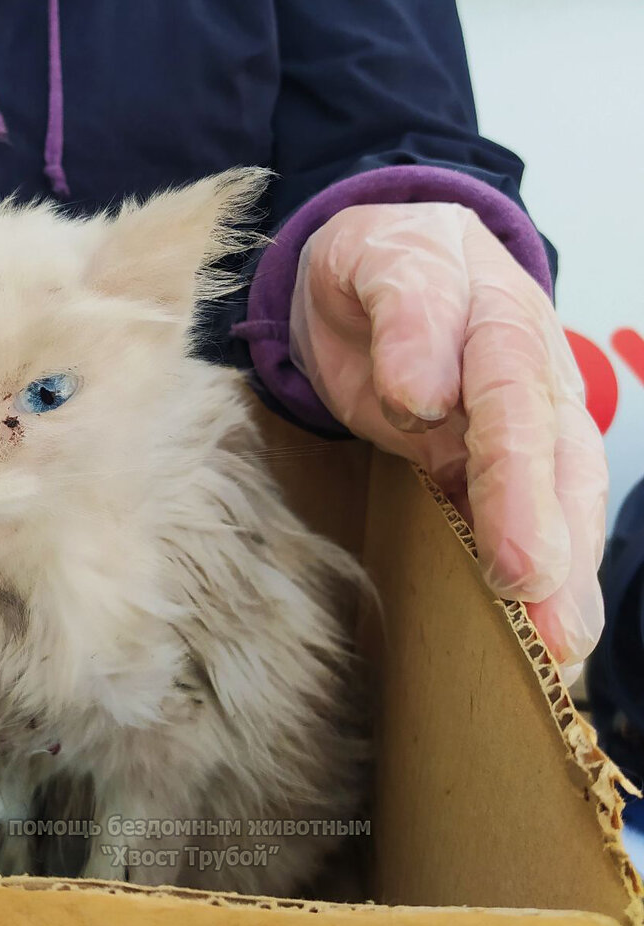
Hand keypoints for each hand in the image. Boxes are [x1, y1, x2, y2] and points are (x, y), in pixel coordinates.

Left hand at [290, 202, 606, 679]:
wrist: (374, 270)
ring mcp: (523, 423)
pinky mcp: (496, 460)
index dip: (514, 486)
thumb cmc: (378, 266)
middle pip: (551, 465)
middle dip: (552, 549)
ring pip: (559, 498)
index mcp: (500, 324)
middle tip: (551, 629)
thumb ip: (405, 313)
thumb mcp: (378, 263)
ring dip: (563, 578)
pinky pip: (529, 514)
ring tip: (562, 649)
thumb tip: (424, 391)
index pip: (510, 406)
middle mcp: (528, 380)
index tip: (511, 561)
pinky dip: (542, 573)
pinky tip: (547, 631)